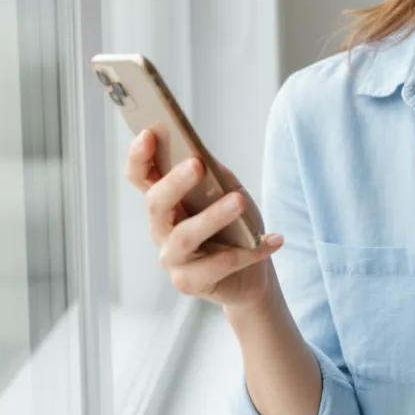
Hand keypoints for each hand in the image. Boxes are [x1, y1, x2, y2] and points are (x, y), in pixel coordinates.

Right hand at [124, 128, 282, 307]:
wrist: (253, 274)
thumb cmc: (236, 227)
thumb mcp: (229, 192)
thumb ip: (214, 175)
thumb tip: (201, 154)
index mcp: (166, 202)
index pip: (141, 176)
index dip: (139, 156)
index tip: (149, 132)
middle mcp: (161, 229)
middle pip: (156, 203)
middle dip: (174, 182)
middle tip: (197, 165)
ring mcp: (172, 258)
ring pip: (185, 235)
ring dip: (213, 216)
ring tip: (239, 201)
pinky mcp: (189, 283)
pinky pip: (220, 264)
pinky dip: (251, 250)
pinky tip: (274, 240)